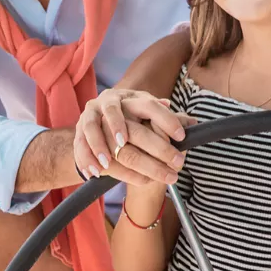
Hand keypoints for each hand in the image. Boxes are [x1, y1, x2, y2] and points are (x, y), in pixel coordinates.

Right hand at [73, 89, 192, 186]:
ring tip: (123, 168)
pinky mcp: (78, 129)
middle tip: (173, 166)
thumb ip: (167, 118)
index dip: (167, 120)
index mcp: (131, 98)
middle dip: (153, 149)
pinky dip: (88, 159)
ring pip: (96, 131)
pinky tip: (97, 172)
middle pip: (131, 128)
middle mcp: (110, 103)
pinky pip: (80, 144)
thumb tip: (192, 122)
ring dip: (107, 150)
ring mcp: (92, 115)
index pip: (150, 106)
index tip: (181, 137)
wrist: (97, 117)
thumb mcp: (146, 114)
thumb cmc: (128, 117)